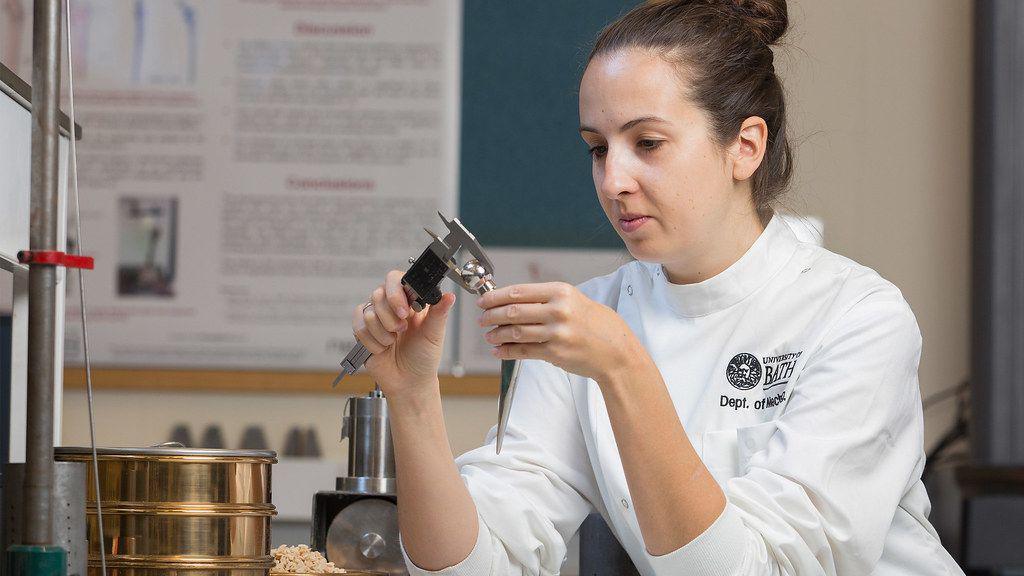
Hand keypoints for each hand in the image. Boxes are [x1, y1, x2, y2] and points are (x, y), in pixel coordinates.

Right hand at [352, 269, 455, 396]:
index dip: (395, 292)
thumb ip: (439, 313)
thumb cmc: (424, 358)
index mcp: (409, 301)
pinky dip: (372, 341)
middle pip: (378, 294)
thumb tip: (450, 296)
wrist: (409, 382)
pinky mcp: (363, 332)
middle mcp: (390, 306)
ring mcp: (376, 318)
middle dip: (390, 317)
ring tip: (394, 342)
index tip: (405, 311)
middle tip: (402, 331)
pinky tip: (383, 348)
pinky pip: (359, 327)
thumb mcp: (434, 335)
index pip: (395, 280)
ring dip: (383, 333)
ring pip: (368, 312)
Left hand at [477, 282, 642, 382]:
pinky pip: (524, 351)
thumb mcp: (576, 300)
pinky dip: (507, 351)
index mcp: (561, 292)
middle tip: (482, 319)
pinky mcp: (555, 353)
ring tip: (489, 336)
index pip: (519, 292)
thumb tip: (515, 300)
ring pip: (516, 332)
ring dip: (497, 334)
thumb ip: (548, 299)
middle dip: (492, 315)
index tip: (484, 300)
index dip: (496, 297)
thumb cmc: (597, 324)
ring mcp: (557, 333)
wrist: (617, 351)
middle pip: (513, 311)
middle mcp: (558, 310)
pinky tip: (499, 350)